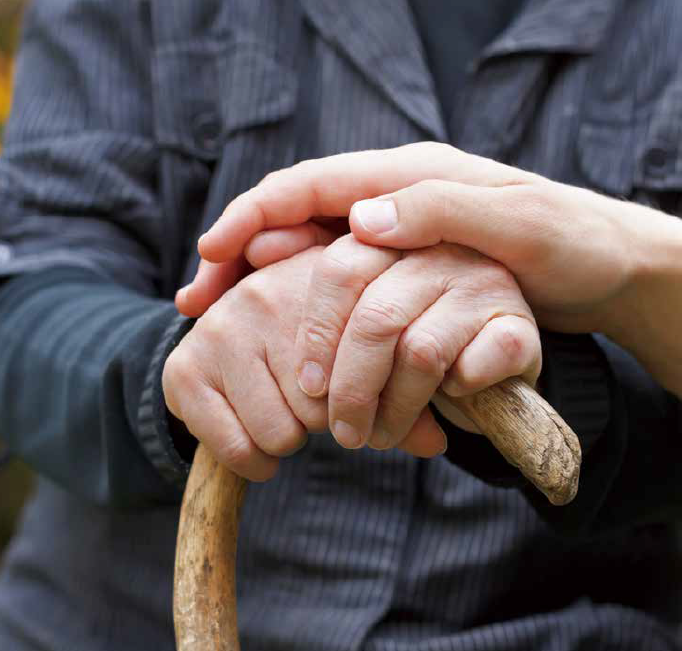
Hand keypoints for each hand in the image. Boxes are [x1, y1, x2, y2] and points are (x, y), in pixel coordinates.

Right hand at [163, 249, 446, 481]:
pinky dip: (253, 460)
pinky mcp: (185, 368)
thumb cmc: (313, 341)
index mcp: (324, 278)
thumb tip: (439, 445)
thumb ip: (405, 391)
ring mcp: (222, 327)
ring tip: (286, 413)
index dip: (367, 401)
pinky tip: (258, 439)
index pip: (368, 364)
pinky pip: (238, 448)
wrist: (225, 327)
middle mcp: (268, 291)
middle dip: (326, 420)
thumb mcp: (362, 349)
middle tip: (315, 405)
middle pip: (326, 407)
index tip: (361, 406)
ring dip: (290, 439)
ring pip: (283, 432)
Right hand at [178, 143, 653, 334]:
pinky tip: (286, 329)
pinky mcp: (410, 264)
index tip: (210, 254)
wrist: (610, 265)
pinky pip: (340, 276)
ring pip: (311, 249)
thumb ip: (439, 212)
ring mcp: (401, 231)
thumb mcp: (517, 224)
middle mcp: (396, 198)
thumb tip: (359, 220)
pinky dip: (303, 299)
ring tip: (220, 316)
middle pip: (296, 216)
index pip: (311, 185)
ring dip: (262, 280)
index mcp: (411, 177)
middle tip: (197, 300)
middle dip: (240, 252)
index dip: (254, 216)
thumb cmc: (572, 242)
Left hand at [295, 235, 540, 451]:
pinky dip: (454, 399)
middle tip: (343, 433)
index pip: (340, 269)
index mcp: (396, 240)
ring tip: (381, 436)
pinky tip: (450, 401)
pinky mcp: (519, 327)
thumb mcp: (364, 325)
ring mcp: (485, 284)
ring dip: (394, 409)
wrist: (495, 369)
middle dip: (351, 388)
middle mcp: (441, 252)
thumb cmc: (415, 347)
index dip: (317, 334)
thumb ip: (316, 306)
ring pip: (418, 352)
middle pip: (376, 317)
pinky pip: (471, 369)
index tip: (307, 388)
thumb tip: (238, 266)